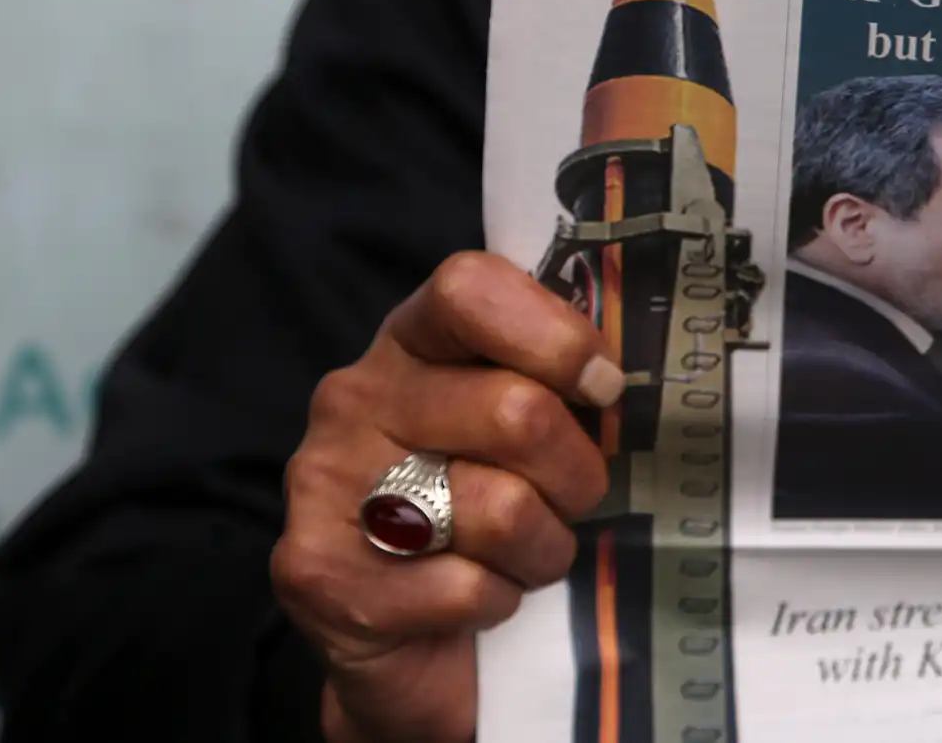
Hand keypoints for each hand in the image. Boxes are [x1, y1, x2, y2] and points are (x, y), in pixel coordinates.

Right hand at [271, 251, 618, 742]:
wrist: (402, 651)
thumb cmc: (482, 515)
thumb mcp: (518, 430)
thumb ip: (555, 382)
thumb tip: (621, 377)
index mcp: (407, 343)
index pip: (470, 290)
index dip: (555, 336)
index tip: (603, 388)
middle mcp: (354, 399)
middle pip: (516, 411)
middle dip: (575, 474)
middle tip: (571, 501)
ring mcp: (325, 484)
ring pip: (502, 507)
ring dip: (542, 548)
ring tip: (524, 555)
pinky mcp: (321, 573)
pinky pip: (466, 586)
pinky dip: (497, 601)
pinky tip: (475, 600)